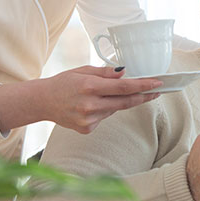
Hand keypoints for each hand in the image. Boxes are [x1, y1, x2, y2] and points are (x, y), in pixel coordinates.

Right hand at [31, 65, 161, 133]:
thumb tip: (125, 73)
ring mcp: (88, 120)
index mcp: (90, 87)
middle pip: (126, 102)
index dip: (143, 85)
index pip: (124, 87)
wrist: (42, 102)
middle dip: (143, 96)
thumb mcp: (83, 70)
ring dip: (119, 101)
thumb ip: (105, 72)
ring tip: (104, 94)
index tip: (157, 83)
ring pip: (115, 110)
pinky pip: (105, 117)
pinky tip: (91, 105)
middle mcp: (90, 105)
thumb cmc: (63, 83)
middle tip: (156, 91)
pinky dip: (105, 109)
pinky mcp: (87, 129)